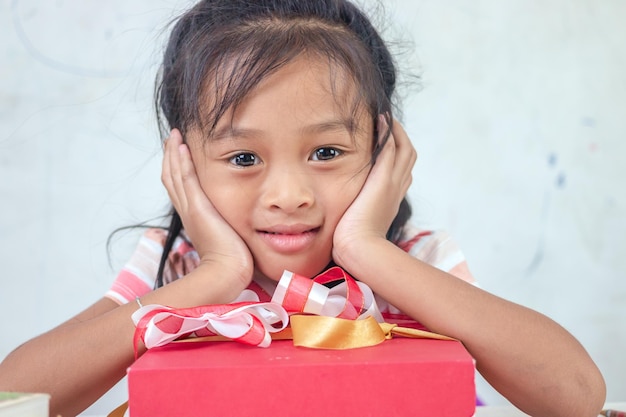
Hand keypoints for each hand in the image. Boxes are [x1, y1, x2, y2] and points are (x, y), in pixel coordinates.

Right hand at [161, 129, 252, 287]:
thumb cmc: (233, 263)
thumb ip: (229, 228)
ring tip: (174, 136)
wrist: (226, 273)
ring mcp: (190, 209)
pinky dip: (182, 161)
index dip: (177, 170)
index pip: (180, 189)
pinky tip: (181, 146)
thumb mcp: (229, 239)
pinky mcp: (197, 207)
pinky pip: (186, 179)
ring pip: (175, 175)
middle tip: (171, 139)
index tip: (178, 154)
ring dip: (173, 154)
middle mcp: (188, 212)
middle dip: (171, 158)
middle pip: (172, 179)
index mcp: (194, 219)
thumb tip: (238, 227)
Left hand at [333, 117, 416, 262]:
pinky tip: (381, 121)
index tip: (386, 142)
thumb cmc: (353, 243)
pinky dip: (389, 134)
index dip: (397, 154)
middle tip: (389, 122)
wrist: (360, 250)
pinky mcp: (383, 180)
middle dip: (400, 137)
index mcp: (392, 198)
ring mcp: (392, 184)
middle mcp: (397, 189)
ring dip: (396, 131)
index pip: (402, 170)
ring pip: (404, 149)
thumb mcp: (356, 223)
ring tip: (385, 116)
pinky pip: (391, 150)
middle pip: (408, 156)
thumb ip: (355, 212)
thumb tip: (344, 213)